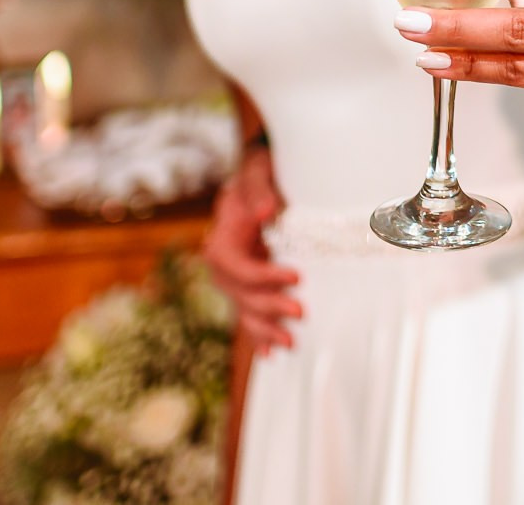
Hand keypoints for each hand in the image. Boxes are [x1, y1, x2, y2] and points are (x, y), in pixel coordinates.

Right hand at [202, 147, 301, 355]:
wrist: (258, 177)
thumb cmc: (259, 172)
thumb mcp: (257, 171)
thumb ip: (259, 190)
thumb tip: (266, 211)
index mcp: (222, 237)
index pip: (235, 266)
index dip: (262, 276)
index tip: (296, 276)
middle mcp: (222, 262)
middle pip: (240, 294)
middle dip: (269, 306)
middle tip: (301, 311)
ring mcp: (233, 277)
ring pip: (244, 310)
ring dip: (265, 329)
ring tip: (290, 343)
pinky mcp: (247, 284)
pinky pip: (248, 313)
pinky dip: (258, 333)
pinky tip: (269, 353)